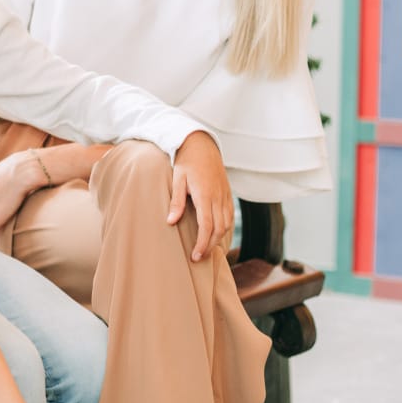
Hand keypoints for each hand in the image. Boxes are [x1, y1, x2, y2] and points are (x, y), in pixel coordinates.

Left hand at [169, 131, 233, 261]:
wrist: (202, 144)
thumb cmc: (186, 161)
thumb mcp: (177, 179)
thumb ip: (176, 202)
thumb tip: (171, 222)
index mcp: (205, 195)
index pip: (207, 226)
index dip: (202, 244)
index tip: (195, 256)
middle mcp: (218, 197)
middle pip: (219, 229)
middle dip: (210, 246)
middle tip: (198, 257)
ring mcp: (225, 196)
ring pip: (227, 225)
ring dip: (218, 239)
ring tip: (206, 249)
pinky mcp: (228, 194)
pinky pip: (230, 216)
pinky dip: (225, 229)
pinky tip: (216, 235)